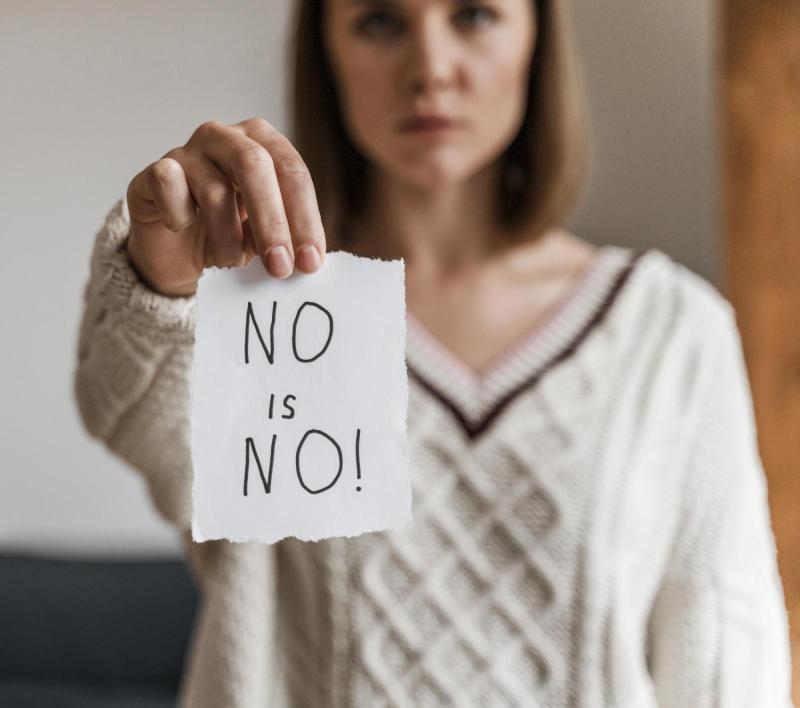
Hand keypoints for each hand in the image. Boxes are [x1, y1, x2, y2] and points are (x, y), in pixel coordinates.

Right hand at [125, 118, 325, 296]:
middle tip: (280, 267)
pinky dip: (180, 216)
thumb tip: (309, 260)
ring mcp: (187, 152)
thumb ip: (287, 239)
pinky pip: (168, 186)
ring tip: (231, 262)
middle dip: (273, 222)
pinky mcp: (153, 172)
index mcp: (264, 145)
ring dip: (227, 238)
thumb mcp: (265, 240)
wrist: (175, 253)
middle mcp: (226, 138)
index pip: (292, 172)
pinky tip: (184, 228)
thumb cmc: (228, 237)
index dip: (304, 219)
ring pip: (214, 190)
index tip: (310, 263)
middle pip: (255, 166)